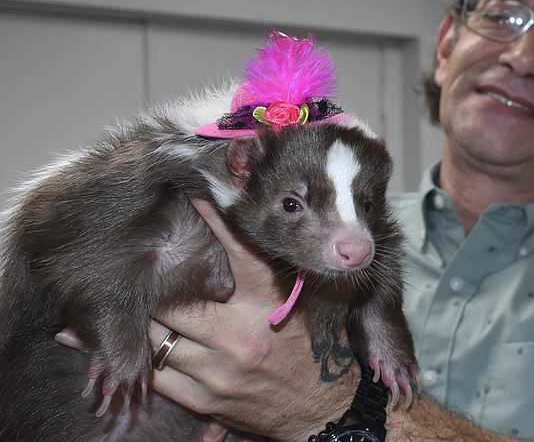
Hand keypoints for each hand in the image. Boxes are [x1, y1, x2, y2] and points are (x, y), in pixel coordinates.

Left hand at [148, 197, 354, 440]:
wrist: (327, 409)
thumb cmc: (319, 349)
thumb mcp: (307, 304)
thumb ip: (278, 273)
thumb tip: (252, 231)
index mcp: (268, 304)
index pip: (237, 250)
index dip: (212, 219)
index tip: (194, 194)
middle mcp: (239, 335)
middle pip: (174, 303)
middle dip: (159, 289)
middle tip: (149, 273)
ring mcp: (219, 371)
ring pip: (158, 339)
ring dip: (147, 323)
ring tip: (136, 310)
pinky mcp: (207, 399)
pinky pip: (159, 376)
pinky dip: (147, 360)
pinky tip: (137, 348)